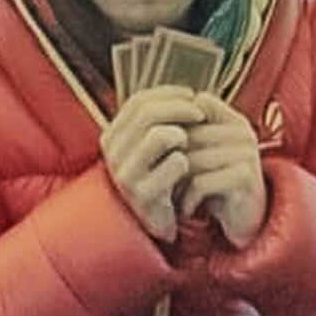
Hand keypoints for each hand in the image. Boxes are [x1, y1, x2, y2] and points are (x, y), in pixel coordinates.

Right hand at [100, 87, 206, 242]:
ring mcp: (125, 174)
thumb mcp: (157, 146)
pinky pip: (175, 164)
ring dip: (182, 134)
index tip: (193, 96)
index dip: (169, 94)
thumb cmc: (162, 177)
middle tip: (202, 115)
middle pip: (149, 114)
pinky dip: (187, 161)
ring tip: (189, 143)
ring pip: (159, 136)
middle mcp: (113, 152)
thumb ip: (165, 120)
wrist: (157, 221)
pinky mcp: (144, 195)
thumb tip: (195, 94)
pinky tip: (189, 168)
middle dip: (181, 109)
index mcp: (114, 135)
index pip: (139, 101)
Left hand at [176, 91, 267, 248]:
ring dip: (175, 183)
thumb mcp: (199, 152)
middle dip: (168, 161)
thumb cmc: (214, 182)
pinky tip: (187, 209)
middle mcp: (241, 132)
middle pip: (186, 136)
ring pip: (191, 160)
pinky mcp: (245, 177)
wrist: (245, 218)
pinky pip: (201, 182)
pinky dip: (187, 199)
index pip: (189, 110)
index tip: (165, 157)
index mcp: (230, 120)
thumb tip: (145, 121)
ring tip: (173, 197)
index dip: (169, 131)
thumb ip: (181, 131)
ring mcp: (246, 154)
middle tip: (163, 183)